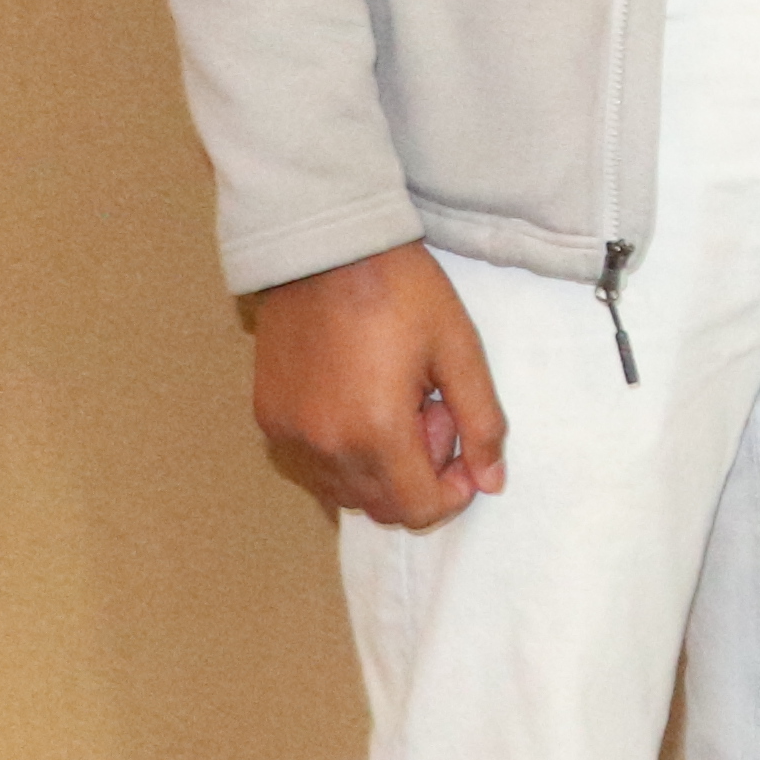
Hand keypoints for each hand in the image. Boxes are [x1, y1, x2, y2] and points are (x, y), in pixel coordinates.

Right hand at [249, 242, 508, 529]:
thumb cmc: (401, 291)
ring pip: (345, 493)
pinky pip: (312, 467)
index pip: (419, 510)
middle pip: (383, 507)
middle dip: (419, 474)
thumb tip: (491, 483)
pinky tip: (359, 400)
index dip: (453, 491)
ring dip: (380, 467)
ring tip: (395, 400)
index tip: (463, 446)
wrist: (326, 248)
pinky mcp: (268, 419)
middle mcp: (324, 448)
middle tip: (429, 409)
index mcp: (375, 432)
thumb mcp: (459, 350)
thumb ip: (482, 423)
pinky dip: (343, 455)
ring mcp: (288, 436)